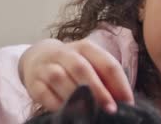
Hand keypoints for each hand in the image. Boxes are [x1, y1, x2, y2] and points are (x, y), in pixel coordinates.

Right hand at [18, 38, 133, 112]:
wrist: (38, 57)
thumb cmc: (72, 65)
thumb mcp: (90, 64)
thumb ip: (105, 79)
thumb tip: (123, 101)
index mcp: (85, 48)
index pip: (106, 62)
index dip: (119, 83)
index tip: (127, 103)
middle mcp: (64, 53)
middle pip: (81, 68)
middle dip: (97, 90)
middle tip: (110, 110)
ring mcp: (46, 66)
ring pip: (59, 78)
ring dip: (75, 96)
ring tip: (89, 112)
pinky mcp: (33, 82)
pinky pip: (43, 93)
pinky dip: (55, 103)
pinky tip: (67, 112)